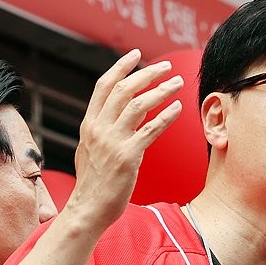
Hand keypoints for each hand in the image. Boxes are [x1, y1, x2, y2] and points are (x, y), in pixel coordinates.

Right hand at [66, 49, 182, 232]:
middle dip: (147, 73)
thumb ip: (104, 130)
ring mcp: (113, 142)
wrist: (88, 210)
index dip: (121, 66)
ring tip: (178, 83)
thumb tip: (122, 113)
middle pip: (124, 89)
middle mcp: (99, 129)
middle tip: (167, 67)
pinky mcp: (128, 157)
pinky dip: (166, 115)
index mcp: (89, 124)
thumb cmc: (94, 184)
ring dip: (161, 90)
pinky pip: (151, 130)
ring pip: (139, 104)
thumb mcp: (91, 150)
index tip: (137, 54)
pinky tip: (178, 108)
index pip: (104, 85)